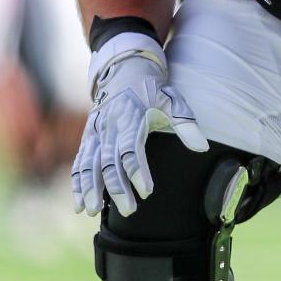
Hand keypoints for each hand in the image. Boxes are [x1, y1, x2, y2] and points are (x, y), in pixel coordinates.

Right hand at [72, 32, 207, 217]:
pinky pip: (80, 162)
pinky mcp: (88, 138)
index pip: (131, 148)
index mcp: (130, 117)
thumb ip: (185, 122)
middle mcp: (109, 126)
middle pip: (109, 160)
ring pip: (89, 163)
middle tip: (127, 210)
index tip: (147, 191)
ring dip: (91, 188)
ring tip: (93, 211)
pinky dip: (78, 183)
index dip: (138, 170)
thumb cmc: (151, 89)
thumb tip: (202, 147)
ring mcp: (95, 132)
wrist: (123, 69)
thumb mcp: (171, 99)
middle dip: (116, 187)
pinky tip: (80, 205)